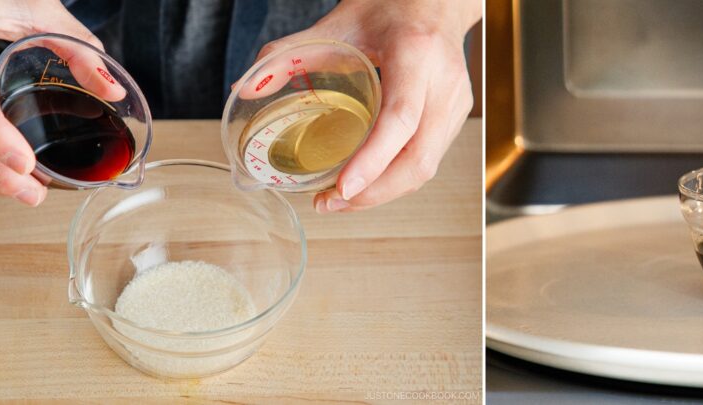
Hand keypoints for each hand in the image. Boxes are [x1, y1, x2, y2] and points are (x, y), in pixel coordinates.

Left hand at [251, 0, 479, 212]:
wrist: (437, 1)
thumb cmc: (391, 7)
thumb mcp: (338, 23)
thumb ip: (290, 54)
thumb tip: (246, 87)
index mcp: (416, 54)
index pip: (401, 119)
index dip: (373, 160)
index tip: (342, 188)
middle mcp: (444, 83)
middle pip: (419, 158)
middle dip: (374, 193)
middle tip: (330, 203)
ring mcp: (456, 103)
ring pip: (426, 167)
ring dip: (384, 192)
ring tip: (342, 200)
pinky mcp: (456, 116)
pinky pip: (429, 159)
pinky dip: (397, 178)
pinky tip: (367, 182)